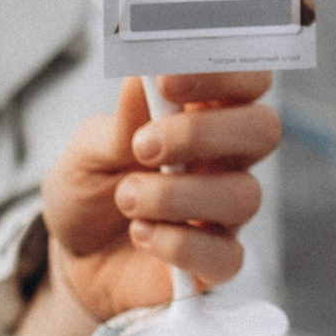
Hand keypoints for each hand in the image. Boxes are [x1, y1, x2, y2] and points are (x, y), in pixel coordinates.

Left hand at [32, 73, 279, 335]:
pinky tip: (142, 234)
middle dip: (202, 132)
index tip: (166, 80)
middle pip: (263, 129)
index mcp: (204, 114)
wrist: (72, 256)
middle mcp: (225, 159)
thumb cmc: (91, 189)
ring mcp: (225, 213)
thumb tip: (143, 73)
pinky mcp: (214, 262)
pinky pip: (225, 256)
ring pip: (243, 195)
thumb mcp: (88, 149)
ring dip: (175, 195)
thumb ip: (120, 119)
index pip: (248, 79)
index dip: (222, 72)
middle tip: (144, 146)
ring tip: (125, 197)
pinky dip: (178, 244)